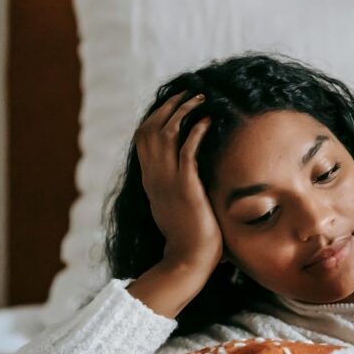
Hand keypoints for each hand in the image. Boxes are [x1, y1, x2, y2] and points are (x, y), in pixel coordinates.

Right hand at [135, 91, 221, 273]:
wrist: (188, 260)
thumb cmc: (190, 240)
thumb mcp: (176, 210)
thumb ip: (176, 192)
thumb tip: (188, 183)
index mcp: (151, 182)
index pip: (144, 139)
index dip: (157, 117)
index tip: (173, 104)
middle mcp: (154, 178)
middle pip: (151, 130)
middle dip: (169, 107)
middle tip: (188, 93)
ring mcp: (167, 182)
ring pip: (167, 134)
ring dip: (183, 112)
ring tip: (200, 99)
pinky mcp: (185, 187)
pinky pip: (188, 151)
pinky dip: (197, 132)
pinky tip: (208, 120)